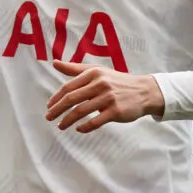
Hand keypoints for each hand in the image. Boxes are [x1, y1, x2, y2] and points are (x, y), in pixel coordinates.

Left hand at [45, 60, 163, 132]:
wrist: (144, 91)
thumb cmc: (116, 81)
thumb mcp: (97, 71)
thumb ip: (75, 69)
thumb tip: (54, 63)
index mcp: (93, 73)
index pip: (68, 87)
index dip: (56, 98)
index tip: (48, 107)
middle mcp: (100, 84)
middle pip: (72, 99)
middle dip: (57, 110)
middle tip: (49, 117)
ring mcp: (108, 98)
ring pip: (81, 111)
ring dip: (68, 120)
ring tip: (60, 126)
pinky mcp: (116, 111)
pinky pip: (96, 121)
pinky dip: (84, 127)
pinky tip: (78, 129)